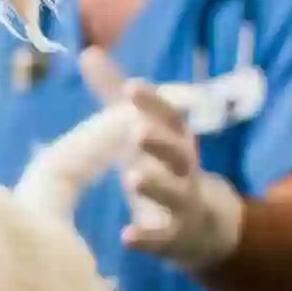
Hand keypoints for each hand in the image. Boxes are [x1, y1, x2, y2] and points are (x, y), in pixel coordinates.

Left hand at [79, 47, 243, 270]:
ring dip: (156, 186)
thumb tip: (87, 51)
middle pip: (178, 152)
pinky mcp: (175, 238)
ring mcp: (184, 204)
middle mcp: (183, 169)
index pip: (169, 116)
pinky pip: (163, 239)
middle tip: (137, 131)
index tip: (133, 85)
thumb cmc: (162, 166)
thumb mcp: (140, 128)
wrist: (204, 225)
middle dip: (160, 141)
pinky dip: (147, 237)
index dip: (153, 101)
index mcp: (175, 140)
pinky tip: (126, 237)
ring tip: (132, 178)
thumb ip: (114, 95)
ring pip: (175, 194)